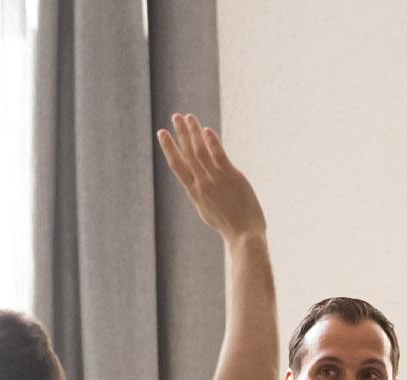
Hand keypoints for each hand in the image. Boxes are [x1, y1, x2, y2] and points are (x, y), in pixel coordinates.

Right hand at [156, 113, 266, 241]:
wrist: (244, 236)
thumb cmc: (229, 225)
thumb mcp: (208, 210)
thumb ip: (202, 194)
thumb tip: (197, 184)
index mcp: (194, 192)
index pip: (178, 165)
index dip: (169, 148)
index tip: (162, 133)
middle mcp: (202, 184)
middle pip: (187, 154)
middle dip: (180, 133)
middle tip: (174, 116)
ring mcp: (215, 180)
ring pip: (200, 151)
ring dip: (193, 132)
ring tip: (188, 117)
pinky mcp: (231, 177)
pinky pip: (219, 156)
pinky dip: (212, 142)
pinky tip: (206, 130)